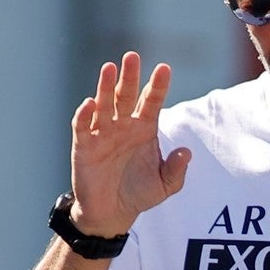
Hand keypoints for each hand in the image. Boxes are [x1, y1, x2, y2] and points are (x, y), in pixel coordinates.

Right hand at [69, 51, 189, 235]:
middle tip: (132, 56)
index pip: (152, 102)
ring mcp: (103, 134)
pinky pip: (83, 127)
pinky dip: (84, 114)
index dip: (158, 85)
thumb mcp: (165, 185)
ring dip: (105, 87)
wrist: (113, 213)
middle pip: (127, 96)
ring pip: (104, 105)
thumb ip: (177, 169)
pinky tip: (89, 103)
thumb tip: (187, 151)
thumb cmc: (140, 194)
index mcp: (145, 129)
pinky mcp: (84, 146)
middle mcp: (124, 126)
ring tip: (109, 68)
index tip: (165, 68)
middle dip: (130, 76)